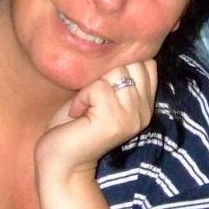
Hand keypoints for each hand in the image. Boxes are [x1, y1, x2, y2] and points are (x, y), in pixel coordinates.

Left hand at [35, 60, 157, 182]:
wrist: (61, 162)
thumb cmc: (75, 125)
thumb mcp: (103, 94)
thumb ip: (118, 77)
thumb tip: (124, 47)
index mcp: (146, 105)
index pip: (147, 64)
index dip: (118, 68)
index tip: (102, 91)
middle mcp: (144, 112)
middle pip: (132, 64)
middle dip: (105, 75)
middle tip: (93, 100)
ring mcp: (132, 118)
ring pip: (115, 73)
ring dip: (91, 87)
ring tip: (85, 108)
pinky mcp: (114, 121)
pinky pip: (98, 87)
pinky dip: (82, 98)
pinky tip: (79, 115)